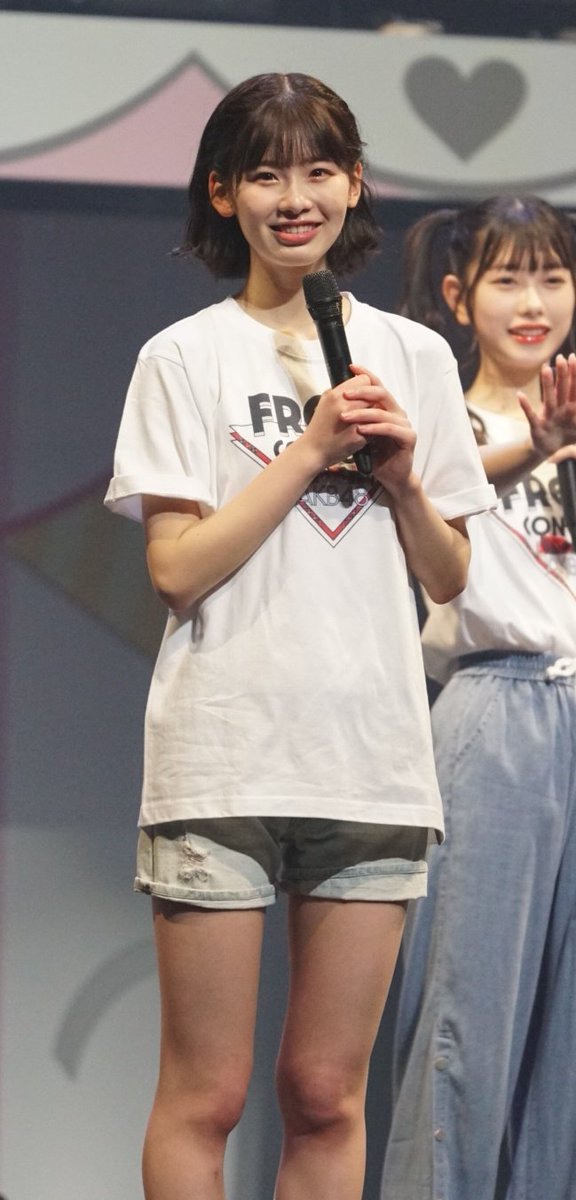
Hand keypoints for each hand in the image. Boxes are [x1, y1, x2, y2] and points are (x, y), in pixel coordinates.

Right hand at [299, 369, 374, 468]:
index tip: (363, 396)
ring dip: (374, 415)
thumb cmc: (319, 428)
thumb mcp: (324, 402)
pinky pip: (375, 427)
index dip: (366, 387)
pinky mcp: (358, 436)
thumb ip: (340, 392)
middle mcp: (344, 405)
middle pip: (373, 394)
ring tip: (365, 422)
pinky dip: (372, 430)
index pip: (365, 380)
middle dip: (371, 402)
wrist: (312, 451)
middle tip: (365, 411)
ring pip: (377, 410)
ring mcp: (352, 420)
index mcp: (335, 394)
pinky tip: (364, 434)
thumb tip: (356, 386)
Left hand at [338, 364, 416, 494]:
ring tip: (344, 417)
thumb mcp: (360, 431)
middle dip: (361, 392)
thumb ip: (356, 414)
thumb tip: (337, 396)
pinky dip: (374, 428)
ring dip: (362, 413)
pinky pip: (390, 429)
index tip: (351, 366)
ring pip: (383, 412)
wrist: (389, 476)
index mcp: (387, 407)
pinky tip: (361, 430)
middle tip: (344, 394)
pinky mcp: (408, 438)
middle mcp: (398, 412)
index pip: (377, 386)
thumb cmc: (374, 454)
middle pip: (382, 394)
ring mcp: (404, 424)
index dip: (366, 375)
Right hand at [518, 352, 575, 459]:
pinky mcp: (538, 428)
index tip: (574, 358)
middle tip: (562, 357)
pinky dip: (526, 406)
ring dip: (547, 383)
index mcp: (572, 409)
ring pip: (549, 398)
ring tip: (545, 368)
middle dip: (563, 373)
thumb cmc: (567, 437)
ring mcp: (548, 418)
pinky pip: (531, 416)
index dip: (575, 375)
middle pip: (562, 389)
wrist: (552, 453)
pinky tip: (520, 395)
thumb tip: (563, 396)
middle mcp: (560, 410)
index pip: (574, 389)